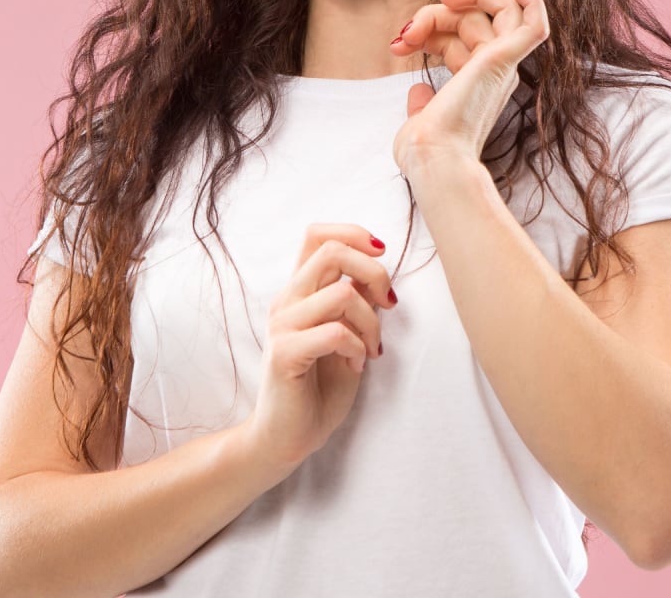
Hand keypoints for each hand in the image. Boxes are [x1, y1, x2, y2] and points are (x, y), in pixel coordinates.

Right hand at [244, 224, 396, 468]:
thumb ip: (355, 303)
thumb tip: (374, 275)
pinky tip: (357, 362)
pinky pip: (336, 333)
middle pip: (332, 251)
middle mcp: (287, 301)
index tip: (381, 258)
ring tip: (371, 348)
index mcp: (299, 292)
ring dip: (371, 320)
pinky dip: (358, 346)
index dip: (354, 233)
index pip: (317, 234)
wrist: (287, 437)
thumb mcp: (348, 335)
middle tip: (389, 304)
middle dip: (374, 272)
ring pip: (342, 294)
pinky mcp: (285, 354)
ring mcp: (282, 326)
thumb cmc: (319, 388)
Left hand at [388, 0, 550, 172]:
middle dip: (434, 16)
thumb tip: (419, 90)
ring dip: (457, 2)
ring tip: (422, 18)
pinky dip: (532, 2)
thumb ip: (423, 103)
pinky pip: (534, 24)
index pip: (461, 38)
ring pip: (495, 11)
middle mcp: (496, 73)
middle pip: (474, 19)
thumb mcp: (419, 119)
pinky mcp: (504, 59)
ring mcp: (503, 65)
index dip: (429, 29)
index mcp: (479, 83)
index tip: (398, 44)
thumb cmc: (426, 151)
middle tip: (404, 36)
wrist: (435, 160)